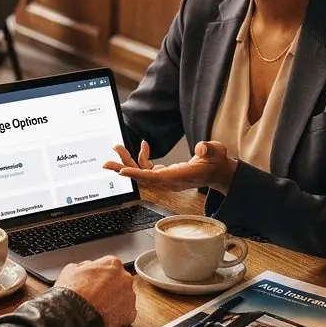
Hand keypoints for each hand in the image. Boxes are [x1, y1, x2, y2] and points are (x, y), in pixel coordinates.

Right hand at [55, 255, 135, 326]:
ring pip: (123, 298)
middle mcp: (125, 278)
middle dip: (110, 288)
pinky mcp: (130, 314)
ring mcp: (129, 297)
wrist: (74, 316)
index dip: (100, 275)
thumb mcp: (71, 269)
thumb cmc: (73, 292)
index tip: (94, 282)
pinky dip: (117, 316)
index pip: (110, 266)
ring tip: (99, 308)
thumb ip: (84, 265)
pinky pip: (125, 313)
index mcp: (113, 263)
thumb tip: (87, 267)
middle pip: (120, 281)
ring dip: (114, 302)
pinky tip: (104, 317)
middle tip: (96, 296)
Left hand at [104, 139, 237, 193]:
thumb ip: (209, 149)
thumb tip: (201, 147)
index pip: (155, 177)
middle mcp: (169, 181)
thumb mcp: (217, 151)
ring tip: (118, 148)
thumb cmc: (216, 162)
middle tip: (107, 163)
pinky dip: (142, 157)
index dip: (138, 174)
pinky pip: (148, 169)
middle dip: (124, 169)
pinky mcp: (165, 175)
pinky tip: (144, 145)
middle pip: (142, 177)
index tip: (123, 171)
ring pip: (142, 173)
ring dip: (129, 161)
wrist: (217, 172)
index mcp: (179, 176)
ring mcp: (166, 179)